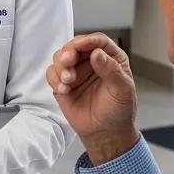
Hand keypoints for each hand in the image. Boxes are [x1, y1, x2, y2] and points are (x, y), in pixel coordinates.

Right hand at [46, 33, 139, 164]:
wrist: (105, 133)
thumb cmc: (119, 111)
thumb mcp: (122, 90)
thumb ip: (111, 70)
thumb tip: (96, 53)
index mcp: (111, 58)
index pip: (98, 41)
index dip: (88, 41)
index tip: (80, 46)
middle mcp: (91, 61)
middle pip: (75, 46)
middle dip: (68, 52)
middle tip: (67, 61)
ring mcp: (76, 71)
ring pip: (60, 57)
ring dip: (61, 66)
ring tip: (68, 81)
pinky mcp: (62, 83)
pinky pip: (51, 73)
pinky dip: (54, 80)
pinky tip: (64, 90)